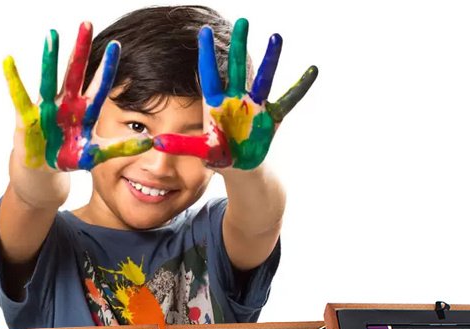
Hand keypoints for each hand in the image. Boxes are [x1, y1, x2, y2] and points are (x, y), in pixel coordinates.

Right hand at [2, 22, 152, 170]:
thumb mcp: (96, 154)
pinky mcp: (28, 118)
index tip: (116, 46)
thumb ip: (120, 147)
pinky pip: (19, 96)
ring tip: (53, 34)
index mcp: (84, 111)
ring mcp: (47, 108)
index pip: (98, 86)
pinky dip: (13, 79)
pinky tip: (8, 61)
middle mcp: (66, 104)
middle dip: (81, 49)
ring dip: (51, 57)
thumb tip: (150, 141)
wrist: (45, 170)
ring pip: (50, 78)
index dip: (106, 68)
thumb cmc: (69, 156)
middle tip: (87, 23)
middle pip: (75, 73)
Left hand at [153, 19, 317, 169]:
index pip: (209, 76)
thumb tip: (157, 143)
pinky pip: (289, 100)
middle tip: (242, 20)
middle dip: (240, 46)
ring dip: (270, 59)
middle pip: (238, 68)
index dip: (207, 55)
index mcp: (216, 105)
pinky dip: (301, 87)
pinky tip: (313, 70)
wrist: (241, 167)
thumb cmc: (219, 156)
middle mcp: (236, 99)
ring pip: (263, 78)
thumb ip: (182, 145)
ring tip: (276, 36)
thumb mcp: (201, 152)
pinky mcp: (272, 116)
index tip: (204, 32)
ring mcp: (256, 106)